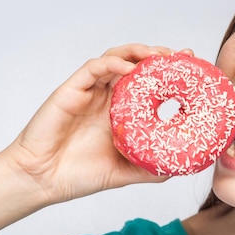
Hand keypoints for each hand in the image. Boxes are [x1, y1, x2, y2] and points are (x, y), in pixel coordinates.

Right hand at [5, 44, 191, 203]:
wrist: (42, 181)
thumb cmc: (79, 175)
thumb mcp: (125, 171)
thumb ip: (151, 168)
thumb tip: (181, 166)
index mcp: (121, 111)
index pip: (148, 83)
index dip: (169, 73)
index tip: (191, 66)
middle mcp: (107, 97)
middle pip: (136, 63)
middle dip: (159, 56)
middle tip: (181, 56)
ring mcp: (90, 91)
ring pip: (116, 58)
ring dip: (139, 53)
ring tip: (159, 56)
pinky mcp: (71, 90)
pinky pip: (93, 68)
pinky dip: (113, 63)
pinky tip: (130, 68)